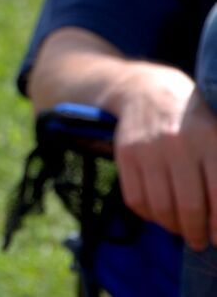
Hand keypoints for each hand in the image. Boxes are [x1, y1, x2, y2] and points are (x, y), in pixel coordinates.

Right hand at [113, 66, 216, 250]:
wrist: (146, 89)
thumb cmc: (191, 119)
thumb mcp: (216, 135)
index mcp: (210, 140)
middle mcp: (178, 144)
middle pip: (189, 206)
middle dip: (196, 232)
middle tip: (199, 242)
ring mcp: (148, 149)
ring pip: (160, 206)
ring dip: (171, 227)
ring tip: (179, 229)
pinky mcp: (124, 154)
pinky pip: (134, 198)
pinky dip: (147, 214)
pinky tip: (157, 213)